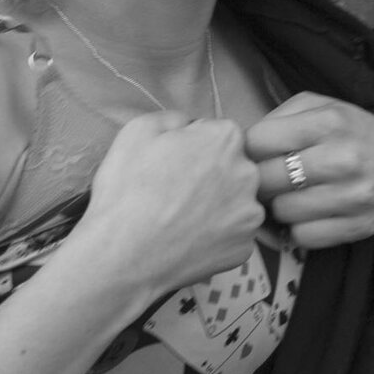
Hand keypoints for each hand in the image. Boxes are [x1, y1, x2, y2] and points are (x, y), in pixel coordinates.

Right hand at [73, 112, 264, 301]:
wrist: (123, 255)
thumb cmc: (127, 190)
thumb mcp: (137, 131)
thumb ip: (173, 118)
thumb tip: (188, 126)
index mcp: (226, 139)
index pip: (220, 134)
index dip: (195, 147)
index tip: (175, 163)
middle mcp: (249, 174)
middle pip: (233, 168)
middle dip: (211, 176)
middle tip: (176, 193)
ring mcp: (250, 216)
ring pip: (235, 204)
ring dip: (216, 208)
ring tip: (180, 221)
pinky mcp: (245, 249)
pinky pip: (232, 236)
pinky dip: (215, 238)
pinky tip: (188, 241)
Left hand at [244, 93, 373, 249]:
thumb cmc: (359, 135)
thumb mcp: (326, 108)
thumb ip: (282, 117)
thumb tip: (243, 143)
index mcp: (330, 122)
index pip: (259, 141)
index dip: (251, 149)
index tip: (258, 153)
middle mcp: (342, 158)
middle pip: (266, 179)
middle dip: (261, 180)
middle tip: (270, 178)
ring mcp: (351, 196)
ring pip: (281, 211)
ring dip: (279, 206)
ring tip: (292, 195)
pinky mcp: (356, 227)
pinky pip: (302, 236)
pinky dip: (298, 228)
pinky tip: (308, 214)